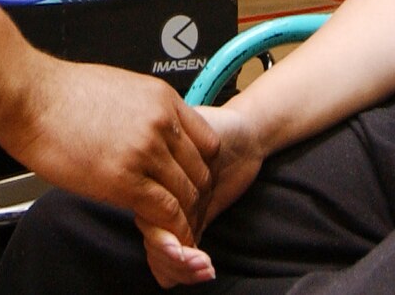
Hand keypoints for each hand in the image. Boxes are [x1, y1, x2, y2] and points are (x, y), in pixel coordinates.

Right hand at [3, 58, 217, 245]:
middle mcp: (161, 123)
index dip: (203, 169)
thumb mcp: (121, 90)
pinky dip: (172, 229)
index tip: (194, 184)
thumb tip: (150, 132)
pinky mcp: (124, 179)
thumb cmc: (61, 94)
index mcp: (163, 100)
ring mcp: (145, 151)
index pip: (209, 142)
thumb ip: (145, 113)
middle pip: (202, 171)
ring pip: (187, 194)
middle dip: (198, 198)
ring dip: (185, 217)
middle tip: (188, 214)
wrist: (29, 98)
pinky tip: (166, 236)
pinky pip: (165, 211)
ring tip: (178, 231)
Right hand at [136, 105, 267, 286]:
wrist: (244, 135)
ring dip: (182, 268)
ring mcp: (176, 216)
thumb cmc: (221, 126)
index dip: (163, 238)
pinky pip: (182, 256)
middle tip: (197, 260)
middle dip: (173, 259)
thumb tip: (160, 139)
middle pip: (156, 244)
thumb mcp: (200, 124)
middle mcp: (159, 200)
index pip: (150, 217)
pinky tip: (206, 268)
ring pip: (166, 259)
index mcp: (152, 177)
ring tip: (205, 266)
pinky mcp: (194, 224)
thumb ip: (185, 136)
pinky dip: (188, 271)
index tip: (182, 248)